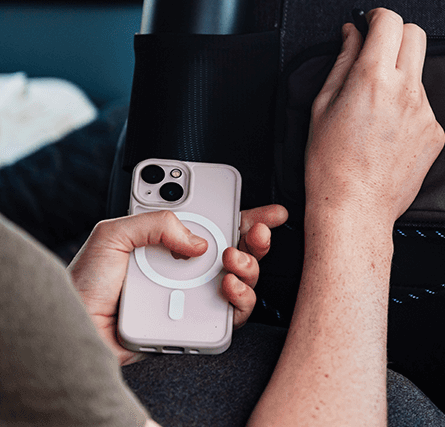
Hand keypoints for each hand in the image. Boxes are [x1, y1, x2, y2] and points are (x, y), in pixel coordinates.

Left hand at [68, 204, 287, 365]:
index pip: (217, 222)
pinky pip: (236, 312)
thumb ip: (156, 222)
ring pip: (246, 278)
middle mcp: (189, 268)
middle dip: (258, 236)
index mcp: (171, 240)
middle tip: (257, 232)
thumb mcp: (113, 235)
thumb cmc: (87, 286)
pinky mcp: (200, 323)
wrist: (78, 331)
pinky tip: (228, 287)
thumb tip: (199, 241)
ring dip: (250, 264)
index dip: (247, 215)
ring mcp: (197, 295)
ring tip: (231, 261)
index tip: (267, 212)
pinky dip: (242, 297)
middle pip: (241, 248)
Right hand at [304, 8, 444, 226]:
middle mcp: (406, 90)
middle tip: (378, 50)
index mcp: (373, 78)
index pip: (390, 22)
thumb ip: (343, 61)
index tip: (371, 23)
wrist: (355, 207)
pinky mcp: (436, 131)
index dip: (378, 16)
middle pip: (416, 35)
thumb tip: (352, 35)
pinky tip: (388, 132)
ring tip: (375, 110)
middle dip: (397, 34)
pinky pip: (424, 106)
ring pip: (419, 74)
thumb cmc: (332, 165)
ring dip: (400, 78)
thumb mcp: (323, 105)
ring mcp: (425, 111)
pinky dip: (408, 110)